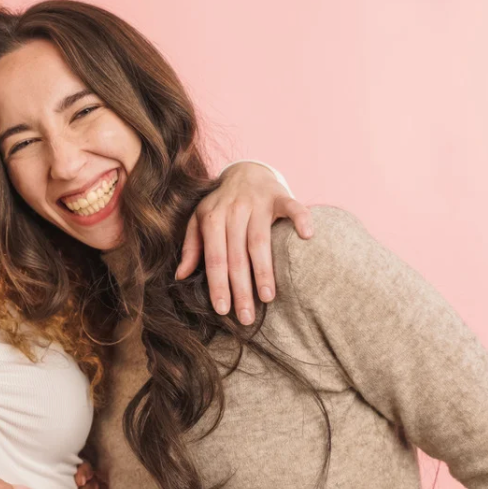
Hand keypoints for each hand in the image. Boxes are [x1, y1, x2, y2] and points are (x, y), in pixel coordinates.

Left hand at [176, 162, 312, 323]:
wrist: (245, 171)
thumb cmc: (221, 204)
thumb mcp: (199, 221)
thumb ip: (191, 247)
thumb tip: (180, 276)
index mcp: (212, 218)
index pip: (214, 258)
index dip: (218, 285)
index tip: (223, 310)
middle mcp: (234, 210)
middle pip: (236, 256)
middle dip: (241, 289)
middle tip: (246, 317)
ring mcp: (258, 202)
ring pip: (260, 241)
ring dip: (264, 270)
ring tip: (267, 298)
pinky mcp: (280, 195)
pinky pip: (293, 207)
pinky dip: (301, 219)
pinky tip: (307, 236)